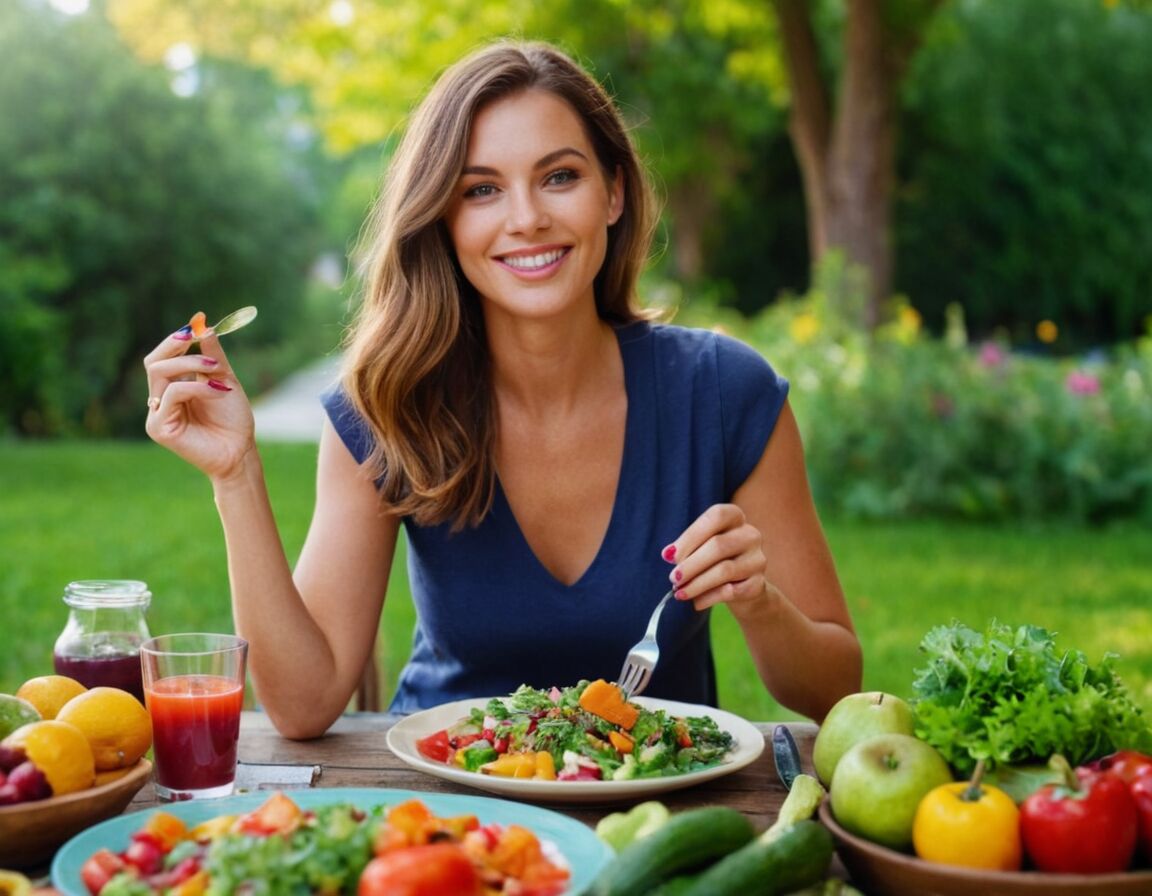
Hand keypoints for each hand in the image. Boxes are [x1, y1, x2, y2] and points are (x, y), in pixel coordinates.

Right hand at [143, 325, 255, 480]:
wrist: (240, 450)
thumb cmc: (233, 419)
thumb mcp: (224, 379)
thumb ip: (212, 355)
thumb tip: (203, 326)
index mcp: (173, 388)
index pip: (161, 359)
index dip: (174, 341)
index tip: (194, 326)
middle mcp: (160, 400)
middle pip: (153, 363)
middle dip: (176, 346)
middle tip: (195, 337)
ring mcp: (156, 414)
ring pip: (160, 374)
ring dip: (191, 365)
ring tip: (219, 372)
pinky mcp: (159, 427)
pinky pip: (172, 394)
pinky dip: (197, 387)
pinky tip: (220, 391)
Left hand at [662, 503, 771, 612]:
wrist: (742, 587)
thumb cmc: (714, 560)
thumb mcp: (701, 547)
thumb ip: (687, 547)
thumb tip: (669, 554)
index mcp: (735, 517)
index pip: (716, 517)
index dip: (691, 536)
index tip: (669, 556)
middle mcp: (750, 535)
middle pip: (719, 545)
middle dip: (691, 564)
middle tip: (673, 578)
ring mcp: (758, 560)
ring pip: (724, 570)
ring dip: (697, 583)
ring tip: (680, 593)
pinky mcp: (758, 584)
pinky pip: (731, 591)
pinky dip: (709, 597)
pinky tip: (696, 603)